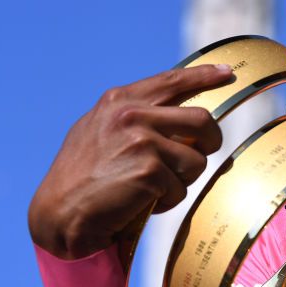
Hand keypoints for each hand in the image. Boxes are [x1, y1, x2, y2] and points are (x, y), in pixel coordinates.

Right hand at [29, 65, 232, 259]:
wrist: (58, 213)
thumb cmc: (83, 176)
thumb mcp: (102, 130)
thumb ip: (135, 116)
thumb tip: (178, 112)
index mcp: (120, 101)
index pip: (172, 81)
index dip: (204, 76)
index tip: (226, 73)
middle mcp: (131, 115)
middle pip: (203, 120)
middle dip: (210, 142)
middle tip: (200, 155)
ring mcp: (141, 142)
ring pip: (196, 160)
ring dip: (181, 180)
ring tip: (151, 188)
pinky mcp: (148, 171)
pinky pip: (181, 188)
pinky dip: (167, 201)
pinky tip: (141, 203)